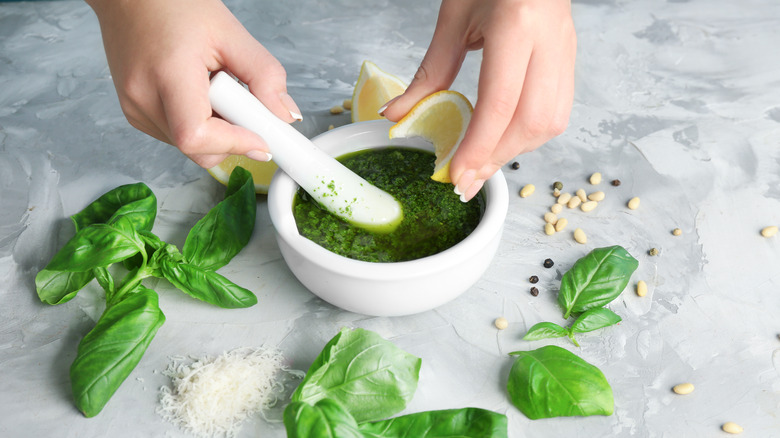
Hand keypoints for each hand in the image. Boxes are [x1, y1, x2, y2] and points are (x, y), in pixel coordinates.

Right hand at [86, 0, 300, 167]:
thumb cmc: (173, 5)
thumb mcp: (230, 34)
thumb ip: (264, 76)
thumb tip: (286, 115)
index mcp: (166, 75)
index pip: (197, 136)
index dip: (234, 144)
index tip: (262, 140)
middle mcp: (142, 99)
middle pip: (197, 148)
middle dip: (232, 137)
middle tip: (245, 105)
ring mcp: (135, 110)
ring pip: (190, 147)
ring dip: (216, 130)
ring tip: (218, 89)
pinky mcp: (135, 114)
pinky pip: (177, 136)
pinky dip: (200, 124)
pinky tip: (202, 95)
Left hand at [382, 0, 575, 200]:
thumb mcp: (453, 18)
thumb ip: (429, 72)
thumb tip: (396, 115)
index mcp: (517, 25)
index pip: (500, 102)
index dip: (478, 146)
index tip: (457, 175)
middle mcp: (550, 42)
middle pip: (531, 121)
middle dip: (496, 158)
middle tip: (465, 180)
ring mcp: (566, 52)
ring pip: (550, 123)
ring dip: (513, 150)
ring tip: (481, 163)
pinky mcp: (570, 60)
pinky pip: (557, 112)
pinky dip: (528, 134)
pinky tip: (503, 139)